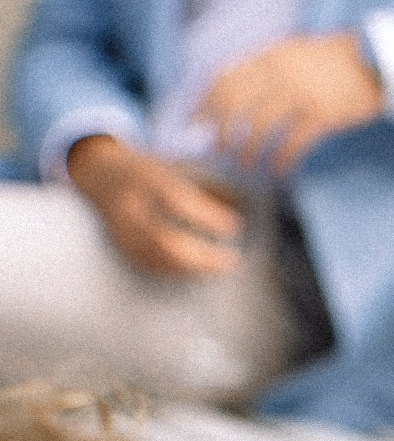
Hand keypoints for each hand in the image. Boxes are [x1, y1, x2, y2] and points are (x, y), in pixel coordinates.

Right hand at [68, 135, 245, 277]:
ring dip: (191, 268)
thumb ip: (210, 187)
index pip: (179, 201)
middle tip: (231, 261)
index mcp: (147, 181)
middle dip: (201, 256)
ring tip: (218, 268)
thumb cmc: (149, 170)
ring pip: (155, 257)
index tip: (235, 226)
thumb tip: (246, 205)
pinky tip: (194, 272)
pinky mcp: (119, 245)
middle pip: (165, 239)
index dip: (209, 216)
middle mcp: (132, 206)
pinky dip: (174, 271)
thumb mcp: (178, 168)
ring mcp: (122, 229)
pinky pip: (147, 265)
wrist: (99, 172)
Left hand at [200, 30, 383, 172]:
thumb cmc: (338, 60)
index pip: (224, 79)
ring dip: (248, 152)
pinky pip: (293, 143)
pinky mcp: (322, 115)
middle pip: (235, 105)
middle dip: (222, 132)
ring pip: (259, 128)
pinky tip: (279, 173)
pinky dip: (282, 161)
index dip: (206, 103)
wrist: (380, 61)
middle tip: (218, 151)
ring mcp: (301, 94)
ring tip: (245, 167)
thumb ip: (269, 66)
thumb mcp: (297, 52)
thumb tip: (240, 89)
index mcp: (271, 55)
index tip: (196, 123)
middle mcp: (280, 72)